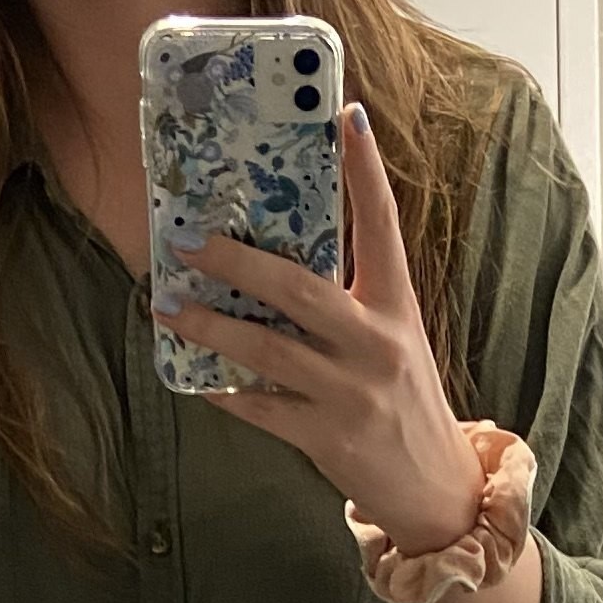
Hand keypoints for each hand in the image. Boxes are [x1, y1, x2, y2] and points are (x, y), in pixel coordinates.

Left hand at [156, 98, 484, 553]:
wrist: (434, 486)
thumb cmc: (403, 398)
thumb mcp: (395, 336)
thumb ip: (352, 297)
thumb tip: (282, 250)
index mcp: (397, 305)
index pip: (382, 225)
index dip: (365, 170)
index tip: (346, 116)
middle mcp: (376, 343)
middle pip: (300, 289)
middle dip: (238, 261)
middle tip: (190, 239)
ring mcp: (351, 392)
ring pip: (267, 350)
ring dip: (210, 325)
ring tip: (169, 306)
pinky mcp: (327, 437)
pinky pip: (260, 407)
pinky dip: (224, 390)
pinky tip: (196, 377)